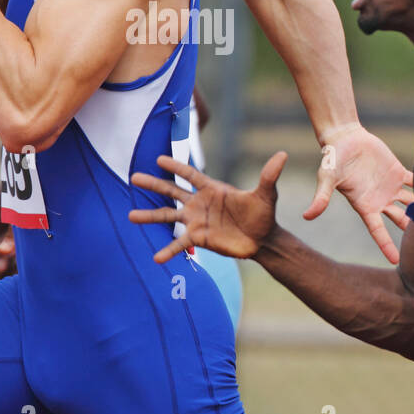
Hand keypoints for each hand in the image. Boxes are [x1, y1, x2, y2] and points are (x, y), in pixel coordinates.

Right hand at [130, 151, 287, 263]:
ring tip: (130, 216)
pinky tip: (156, 258)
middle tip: (133, 178)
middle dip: (153, 185)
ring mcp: (196, 220)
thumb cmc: (262, 214)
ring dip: (150, 216)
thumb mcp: (265, 195)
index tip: (158, 159)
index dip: (176, 166)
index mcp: (212, 189)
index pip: (190, 174)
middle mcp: (199, 203)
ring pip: (168, 216)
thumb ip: (269, 176)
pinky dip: (168, 250)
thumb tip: (283, 155)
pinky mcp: (198, 239)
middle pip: (172, 191)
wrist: (262, 239)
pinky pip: (179, 244)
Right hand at [305, 124, 413, 264]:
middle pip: (400, 220)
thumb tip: (306, 216)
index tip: (396, 260)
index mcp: (364, 206)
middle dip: (413, 231)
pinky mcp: (398, 172)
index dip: (386, 245)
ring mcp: (390, 187)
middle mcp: (380, 200)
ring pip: (411, 203)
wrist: (343, 138)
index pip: (377, 230)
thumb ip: (321, 198)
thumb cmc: (332, 159)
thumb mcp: (326, 178)